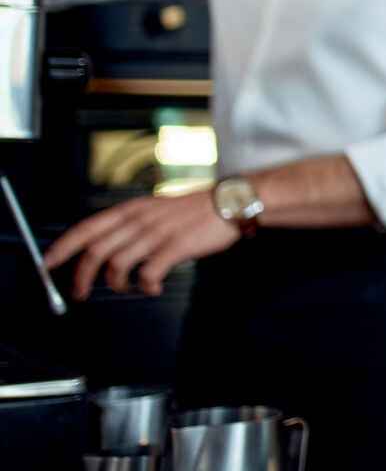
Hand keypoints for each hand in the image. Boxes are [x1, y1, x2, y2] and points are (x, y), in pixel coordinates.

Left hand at [43, 191, 240, 298]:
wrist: (230, 202)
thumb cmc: (195, 210)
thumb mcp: (156, 209)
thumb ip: (133, 225)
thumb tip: (108, 248)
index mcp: (132, 209)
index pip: (87, 228)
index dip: (63, 247)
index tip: (48, 264)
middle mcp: (140, 220)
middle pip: (96, 250)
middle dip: (81, 276)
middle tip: (78, 292)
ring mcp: (158, 233)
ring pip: (118, 264)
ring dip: (115, 283)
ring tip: (124, 287)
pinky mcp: (176, 246)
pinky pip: (149, 272)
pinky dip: (145, 285)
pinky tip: (151, 287)